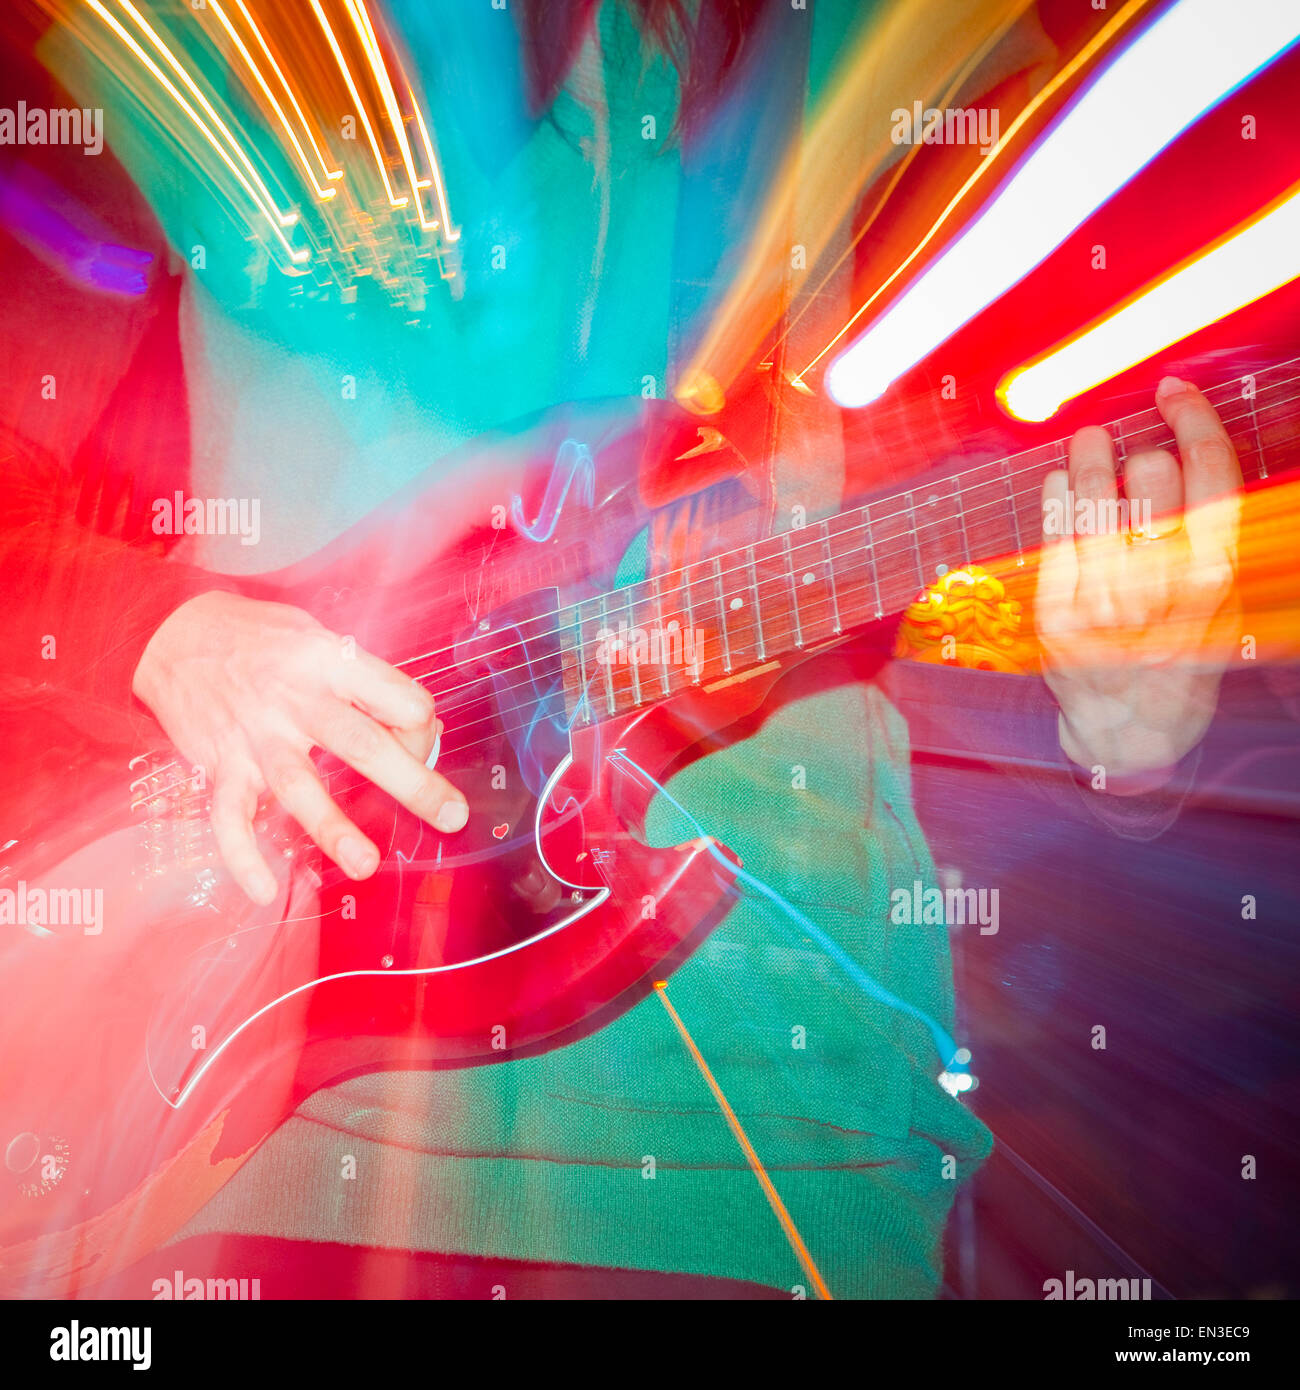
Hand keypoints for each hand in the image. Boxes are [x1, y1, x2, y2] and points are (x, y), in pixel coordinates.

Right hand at [132, 592, 467, 902]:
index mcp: (328, 662)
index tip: (420, 741)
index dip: (422, 725)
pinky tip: (264, 891)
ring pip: (299, 786)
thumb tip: (417, 725)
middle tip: (450, 816)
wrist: (170, 633)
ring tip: (365, 864)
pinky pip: (229, 817)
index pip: (398, 697)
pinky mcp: (220, 764)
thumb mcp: (318, 637)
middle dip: (412, 784)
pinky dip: (244, 856)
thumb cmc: (258, 637)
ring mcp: (255, 735)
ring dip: (333, 829)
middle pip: (362, 744)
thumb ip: (361, 680)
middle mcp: (294, 699)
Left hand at [1036, 377, 1241, 788]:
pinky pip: (1052, 535)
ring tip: (1087, 441)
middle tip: (1134, 450)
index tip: (1175, 391)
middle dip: (1142, 453)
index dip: (1193, 418)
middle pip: (1151, 477)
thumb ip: (1215, 537)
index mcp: (1216, 578)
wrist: (1130, 734)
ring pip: (1092, 499)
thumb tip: (1192, 450)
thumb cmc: (1182, 658)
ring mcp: (1103, 600)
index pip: (1212, 473)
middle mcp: (1161, 586)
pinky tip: (1058, 479)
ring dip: (1088, 458)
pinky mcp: (1056, 614)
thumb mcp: (1223, 603)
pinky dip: (1055, 496)